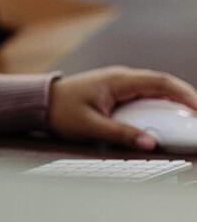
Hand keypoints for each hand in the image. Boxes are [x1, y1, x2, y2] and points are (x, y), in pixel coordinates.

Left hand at [46, 66, 196, 150]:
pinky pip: (144, 96)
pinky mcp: (116, 92)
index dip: (185, 94)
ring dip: (173, 103)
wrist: (39, 102)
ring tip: (188, 122)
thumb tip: (150, 143)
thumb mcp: (90, 126)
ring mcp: (119, 84)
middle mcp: (121, 78)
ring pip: (154, 90)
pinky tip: (165, 120)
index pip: (160, 82)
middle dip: (185, 100)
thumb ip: (121, 134)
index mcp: (117, 80)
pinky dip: (159, 106)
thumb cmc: (60, 111)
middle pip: (162, 84)